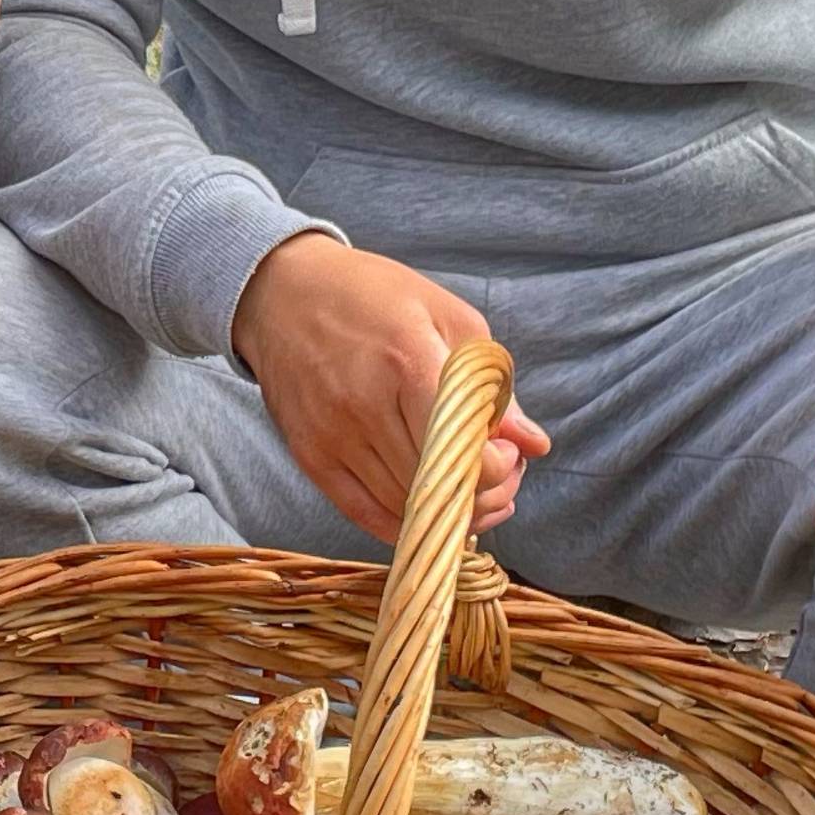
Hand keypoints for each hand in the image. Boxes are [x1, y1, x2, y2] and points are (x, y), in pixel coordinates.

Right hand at [228, 231, 548, 545]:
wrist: (281, 292)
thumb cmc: (373, 296)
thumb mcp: (448, 317)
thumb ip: (494, 385)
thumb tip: (533, 444)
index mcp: (407, 360)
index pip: (464, 451)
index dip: (499, 468)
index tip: (508, 452)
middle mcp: (364, 405)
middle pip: (438, 487)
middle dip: (485, 493)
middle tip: (499, 472)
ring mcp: (332, 436)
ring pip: (406, 508)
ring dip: (449, 511)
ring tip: (469, 485)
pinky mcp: (310, 456)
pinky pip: (365, 515)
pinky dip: (406, 522)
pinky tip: (430, 505)